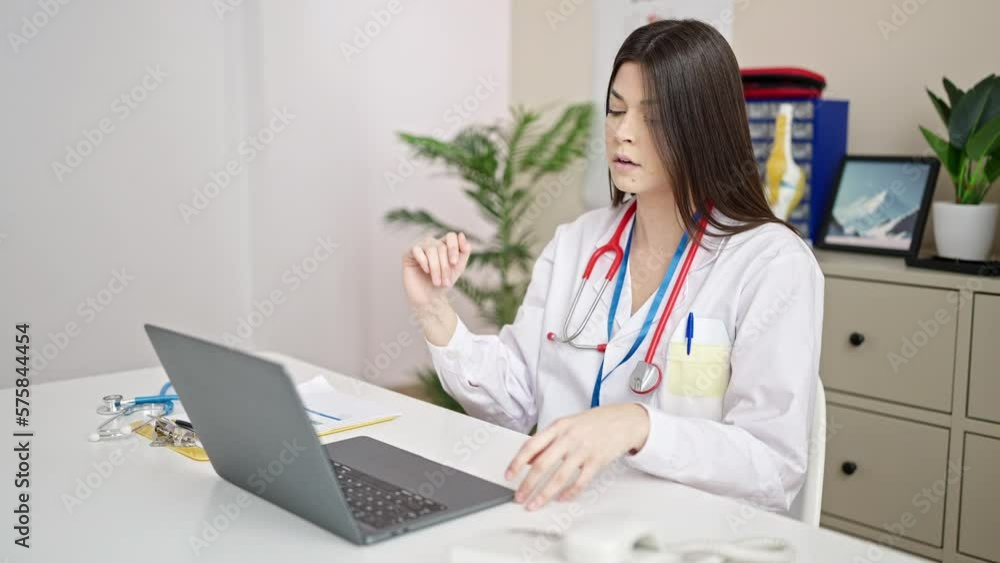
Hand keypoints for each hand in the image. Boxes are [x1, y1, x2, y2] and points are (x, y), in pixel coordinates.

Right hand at [402, 232, 471, 308]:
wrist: (428, 299)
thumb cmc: (443, 283)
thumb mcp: (457, 268)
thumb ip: (463, 252)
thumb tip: (462, 235)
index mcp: (444, 244)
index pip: (451, 236)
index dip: (454, 248)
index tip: (455, 263)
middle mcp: (431, 243)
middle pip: (441, 247)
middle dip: (445, 266)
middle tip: (445, 282)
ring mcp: (419, 247)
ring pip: (431, 250)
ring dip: (436, 268)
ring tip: (437, 282)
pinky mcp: (408, 253)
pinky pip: (417, 250)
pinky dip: (424, 262)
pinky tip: (426, 271)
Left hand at [505, 404, 649, 510]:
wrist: (623, 420)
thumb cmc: (593, 423)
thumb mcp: (566, 424)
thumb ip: (547, 440)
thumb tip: (528, 460)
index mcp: (558, 427)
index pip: (531, 446)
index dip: (517, 462)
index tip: (508, 475)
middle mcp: (568, 438)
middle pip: (542, 465)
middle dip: (527, 484)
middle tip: (519, 497)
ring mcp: (583, 450)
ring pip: (559, 477)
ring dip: (544, 494)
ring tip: (534, 504)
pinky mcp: (597, 461)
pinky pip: (580, 482)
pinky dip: (568, 493)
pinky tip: (560, 498)